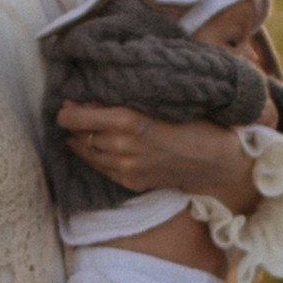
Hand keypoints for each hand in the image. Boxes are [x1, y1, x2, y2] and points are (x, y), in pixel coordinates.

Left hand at [52, 104, 257, 212]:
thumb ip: (126, 101)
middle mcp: (121, 147)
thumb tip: (93, 101)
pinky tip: (93, 148)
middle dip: (75, 124)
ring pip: (86, 153)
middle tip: (74, 113)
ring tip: (80, 130)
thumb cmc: (195, 122)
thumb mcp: (161, 102)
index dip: (68, 111)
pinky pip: (100, 169)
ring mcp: (125, 168)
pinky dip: (92, 156)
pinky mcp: (130, 181)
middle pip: (80, 135)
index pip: (79, 118)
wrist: (216, 160)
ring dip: (80, 141)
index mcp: (128, 121)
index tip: (67, 104)